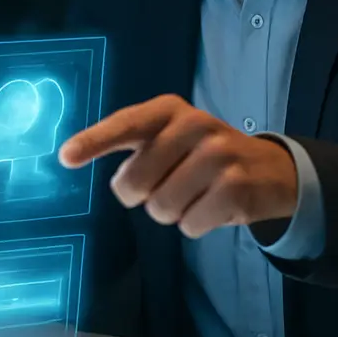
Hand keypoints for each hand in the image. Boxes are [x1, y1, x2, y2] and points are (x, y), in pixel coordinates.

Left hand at [57, 95, 298, 238]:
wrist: (271, 170)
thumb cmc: (203, 154)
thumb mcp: (170, 136)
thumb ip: (134, 144)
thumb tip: (72, 155)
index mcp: (170, 110)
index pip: (126, 124)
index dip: (94, 141)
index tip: (66, 157)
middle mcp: (195, 125)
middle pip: (134, 182)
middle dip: (141, 196)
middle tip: (165, 186)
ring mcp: (219, 155)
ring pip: (160, 208)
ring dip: (170, 212)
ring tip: (194, 195)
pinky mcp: (237, 188)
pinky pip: (188, 225)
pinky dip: (194, 225)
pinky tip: (212, 207)